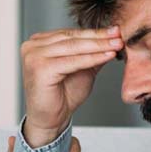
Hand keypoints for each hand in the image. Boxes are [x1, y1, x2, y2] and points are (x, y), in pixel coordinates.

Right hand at [20, 26, 122, 146]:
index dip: (94, 32)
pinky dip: (92, 58)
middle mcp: (32, 46)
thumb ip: (92, 53)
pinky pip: (72, 61)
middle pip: (72, 38)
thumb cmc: (62, 96)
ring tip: (116, 45)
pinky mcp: (40, 68)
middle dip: (98, 37)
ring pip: (73, 47)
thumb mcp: (82, 68)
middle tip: (118, 35)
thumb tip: (112, 38)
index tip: (115, 31)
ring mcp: (34, 56)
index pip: (70, 34)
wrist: (50, 120)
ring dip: (98, 46)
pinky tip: (107, 56)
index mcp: (38, 43)